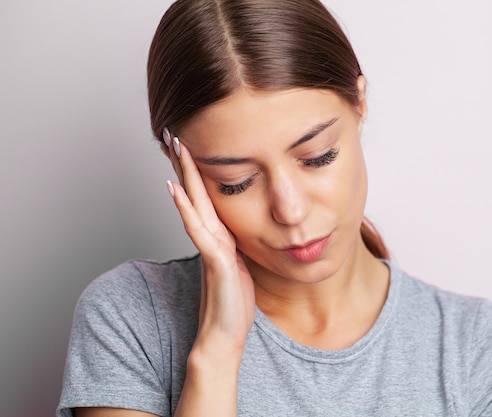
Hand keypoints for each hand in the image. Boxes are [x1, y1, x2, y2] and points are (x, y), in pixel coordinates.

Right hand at [163, 135, 254, 351]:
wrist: (224, 335)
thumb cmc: (233, 303)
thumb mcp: (240, 265)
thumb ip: (234, 245)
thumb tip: (240, 229)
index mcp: (220, 236)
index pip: (206, 195)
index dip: (199, 170)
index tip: (192, 143)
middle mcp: (211, 237)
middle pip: (195, 193)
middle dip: (185, 163)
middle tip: (173, 133)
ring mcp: (209, 248)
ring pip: (194, 205)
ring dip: (184, 176)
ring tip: (174, 150)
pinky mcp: (214, 261)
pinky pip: (199, 230)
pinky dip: (186, 209)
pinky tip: (177, 191)